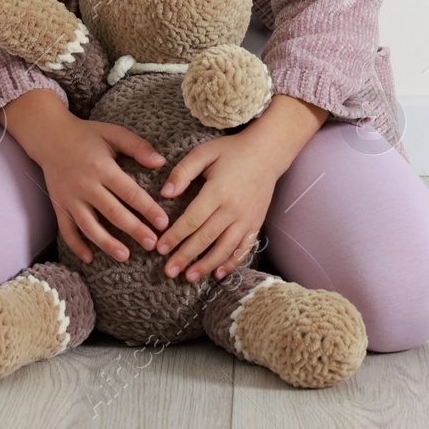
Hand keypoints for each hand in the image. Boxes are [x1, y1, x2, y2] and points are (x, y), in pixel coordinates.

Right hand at [27, 111, 171, 265]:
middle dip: (134, 230)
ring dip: (107, 243)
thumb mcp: (113, 133)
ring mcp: (70, 198)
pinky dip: (76, 245)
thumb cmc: (86, 135)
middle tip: (152, 244)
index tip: (163, 223)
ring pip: (89, 226)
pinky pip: (66, 230)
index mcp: (102, 168)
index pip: (129, 192)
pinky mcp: (59, 206)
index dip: (147, 209)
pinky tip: (90, 258)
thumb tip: (161, 162)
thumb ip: (138, 147)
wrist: (49, 137)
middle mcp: (85, 185)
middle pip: (112, 213)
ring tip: (125, 257)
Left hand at [154, 131, 285, 282]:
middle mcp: (233, 208)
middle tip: (169, 271)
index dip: (175, 236)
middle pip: (206, 238)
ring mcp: (247, 218)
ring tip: (189, 277)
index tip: (160, 248)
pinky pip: (244, 248)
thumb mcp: (204, 153)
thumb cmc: (231, 151)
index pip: (192, 219)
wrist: (267, 153)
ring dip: (206, 264)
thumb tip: (165, 193)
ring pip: (225, 248)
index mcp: (218, 190)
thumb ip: (183, 171)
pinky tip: (218, 273)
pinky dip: (231, 263)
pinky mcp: (256, 224)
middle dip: (186, 256)